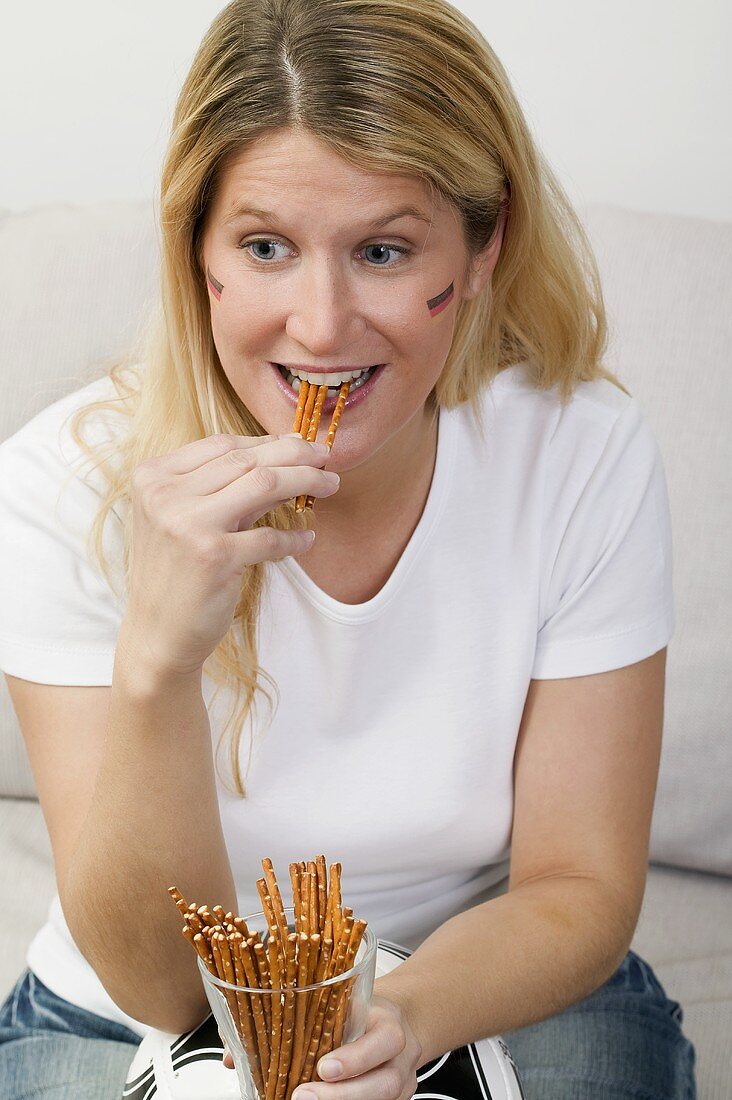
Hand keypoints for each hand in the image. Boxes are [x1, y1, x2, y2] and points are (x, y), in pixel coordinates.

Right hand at [123, 433, 338, 675]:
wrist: (157, 633)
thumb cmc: (177, 572)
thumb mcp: (189, 518)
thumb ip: (228, 489)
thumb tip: (286, 458)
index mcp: (153, 477)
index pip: (222, 445)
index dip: (267, 441)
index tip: (298, 444)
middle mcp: (166, 495)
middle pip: (246, 459)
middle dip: (296, 454)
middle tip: (326, 457)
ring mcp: (188, 525)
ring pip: (265, 483)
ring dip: (306, 480)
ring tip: (331, 484)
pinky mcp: (214, 557)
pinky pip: (270, 538)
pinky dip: (294, 539)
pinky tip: (307, 540)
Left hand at [291, 994, 422, 1099]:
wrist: (389, 1025)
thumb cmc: (363, 1013)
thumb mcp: (349, 1002)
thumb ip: (329, 1012)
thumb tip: (284, 1018)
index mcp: (391, 1024)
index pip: (385, 1041)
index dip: (356, 1058)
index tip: (323, 1068)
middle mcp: (402, 1057)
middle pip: (386, 1084)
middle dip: (343, 1095)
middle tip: (303, 1096)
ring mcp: (403, 1084)